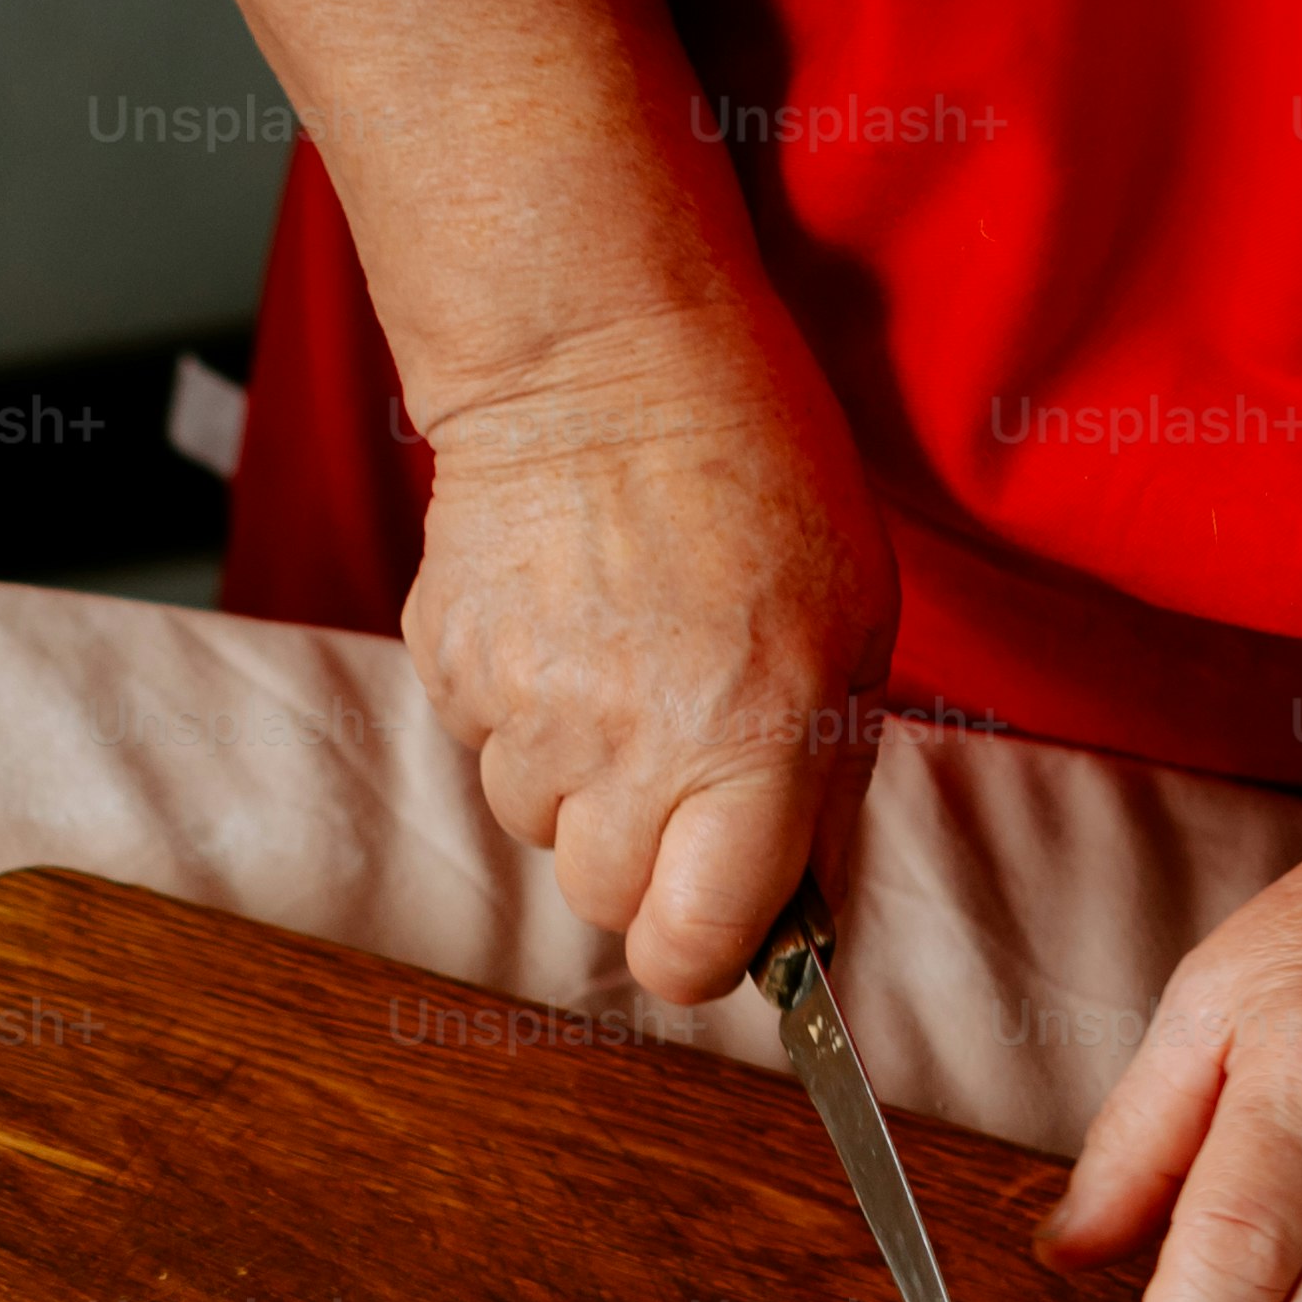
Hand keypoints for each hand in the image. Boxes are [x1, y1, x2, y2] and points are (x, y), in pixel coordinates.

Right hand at [401, 316, 890, 1001]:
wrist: (599, 351)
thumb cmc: (755, 470)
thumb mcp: (854, 626)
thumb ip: (819, 775)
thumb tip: (788, 897)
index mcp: (749, 744)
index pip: (692, 948)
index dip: (705, 951)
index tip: (717, 922)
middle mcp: (626, 748)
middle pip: (604, 904)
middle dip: (643, 857)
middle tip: (680, 757)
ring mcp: (522, 712)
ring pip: (538, 824)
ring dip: (579, 776)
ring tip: (621, 659)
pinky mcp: (447, 666)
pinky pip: (483, 742)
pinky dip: (520, 705)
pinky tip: (564, 620)